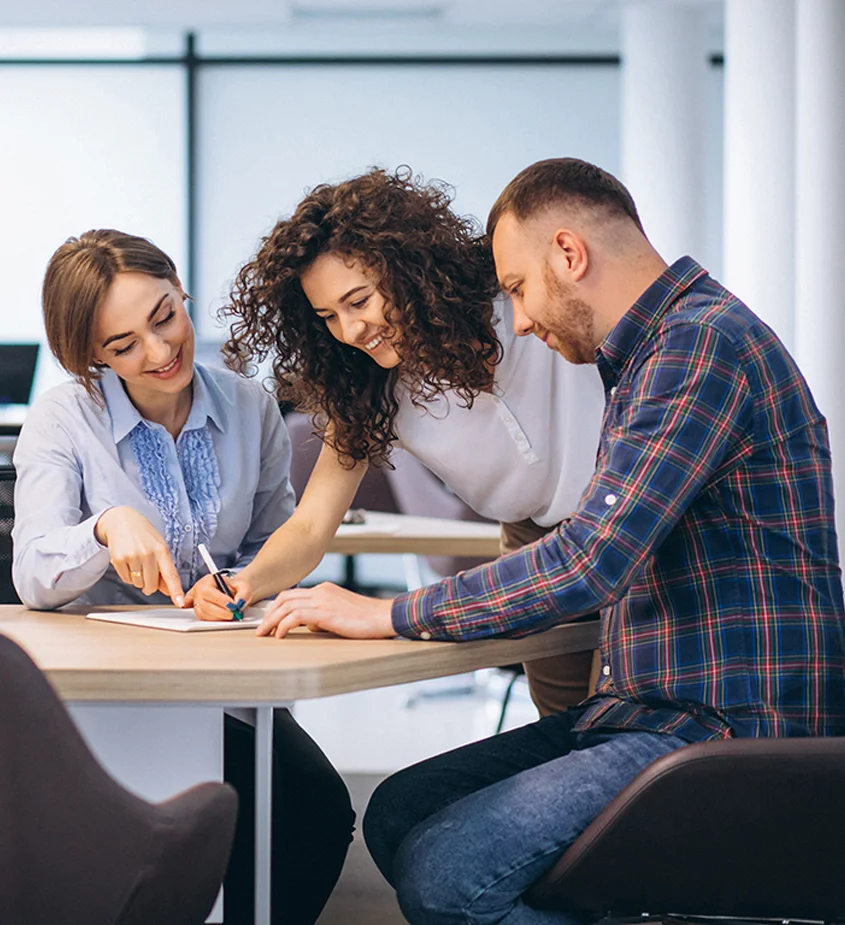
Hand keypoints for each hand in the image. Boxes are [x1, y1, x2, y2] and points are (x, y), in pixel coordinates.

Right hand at [95, 506, 184, 605]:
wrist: (122, 520)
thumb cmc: (144, 535)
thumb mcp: (159, 547)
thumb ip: (164, 569)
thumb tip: (168, 590)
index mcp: (162, 550)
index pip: (171, 575)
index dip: (175, 591)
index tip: (179, 602)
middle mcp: (148, 554)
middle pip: (152, 585)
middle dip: (150, 585)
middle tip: (147, 572)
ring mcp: (133, 556)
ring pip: (138, 584)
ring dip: (138, 579)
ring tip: (137, 562)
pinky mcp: (119, 559)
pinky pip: (126, 579)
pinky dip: (127, 575)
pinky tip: (128, 561)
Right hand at [187, 572, 253, 621]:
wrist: (234, 591)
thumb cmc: (236, 587)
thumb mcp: (244, 586)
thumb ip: (244, 593)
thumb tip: (239, 602)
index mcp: (208, 580)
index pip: (208, 591)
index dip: (220, 600)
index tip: (233, 606)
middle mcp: (199, 590)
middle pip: (204, 604)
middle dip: (221, 612)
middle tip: (234, 614)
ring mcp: (196, 601)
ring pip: (202, 614)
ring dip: (218, 618)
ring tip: (231, 616)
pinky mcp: (197, 610)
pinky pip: (201, 618)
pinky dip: (212, 620)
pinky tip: (220, 619)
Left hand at [257, 582, 395, 638]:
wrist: (384, 616)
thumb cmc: (367, 619)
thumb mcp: (340, 613)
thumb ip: (323, 615)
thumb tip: (310, 625)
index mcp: (324, 589)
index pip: (293, 595)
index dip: (277, 607)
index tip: (268, 620)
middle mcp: (321, 591)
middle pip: (284, 598)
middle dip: (269, 613)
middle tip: (261, 629)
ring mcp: (323, 600)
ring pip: (286, 605)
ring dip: (271, 620)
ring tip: (265, 634)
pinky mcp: (325, 612)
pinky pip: (296, 616)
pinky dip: (284, 625)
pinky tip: (280, 635)